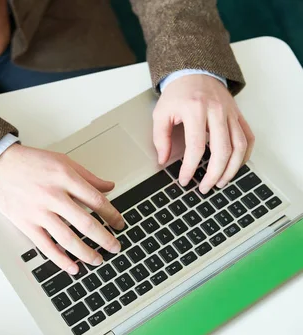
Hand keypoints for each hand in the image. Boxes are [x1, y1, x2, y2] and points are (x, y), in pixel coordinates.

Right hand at [0, 144, 123, 274]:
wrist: (0, 165)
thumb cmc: (31, 162)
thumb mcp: (63, 162)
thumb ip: (87, 177)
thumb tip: (109, 187)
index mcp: (65, 178)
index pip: (96, 200)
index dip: (111, 215)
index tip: (118, 224)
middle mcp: (53, 195)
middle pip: (86, 223)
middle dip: (105, 238)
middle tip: (115, 247)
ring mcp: (39, 212)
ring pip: (68, 239)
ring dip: (86, 253)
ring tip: (97, 259)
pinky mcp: (26, 224)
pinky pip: (46, 246)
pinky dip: (61, 260)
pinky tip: (73, 267)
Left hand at [153, 74, 254, 192]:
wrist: (195, 72)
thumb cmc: (178, 94)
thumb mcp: (161, 112)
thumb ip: (160, 137)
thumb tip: (163, 160)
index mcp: (195, 110)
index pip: (196, 146)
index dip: (190, 167)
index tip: (184, 180)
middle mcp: (216, 112)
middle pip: (222, 149)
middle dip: (214, 173)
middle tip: (205, 187)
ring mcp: (231, 114)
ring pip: (240, 145)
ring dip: (232, 168)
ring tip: (221, 182)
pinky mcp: (238, 115)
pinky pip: (248, 137)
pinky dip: (245, 155)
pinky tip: (235, 166)